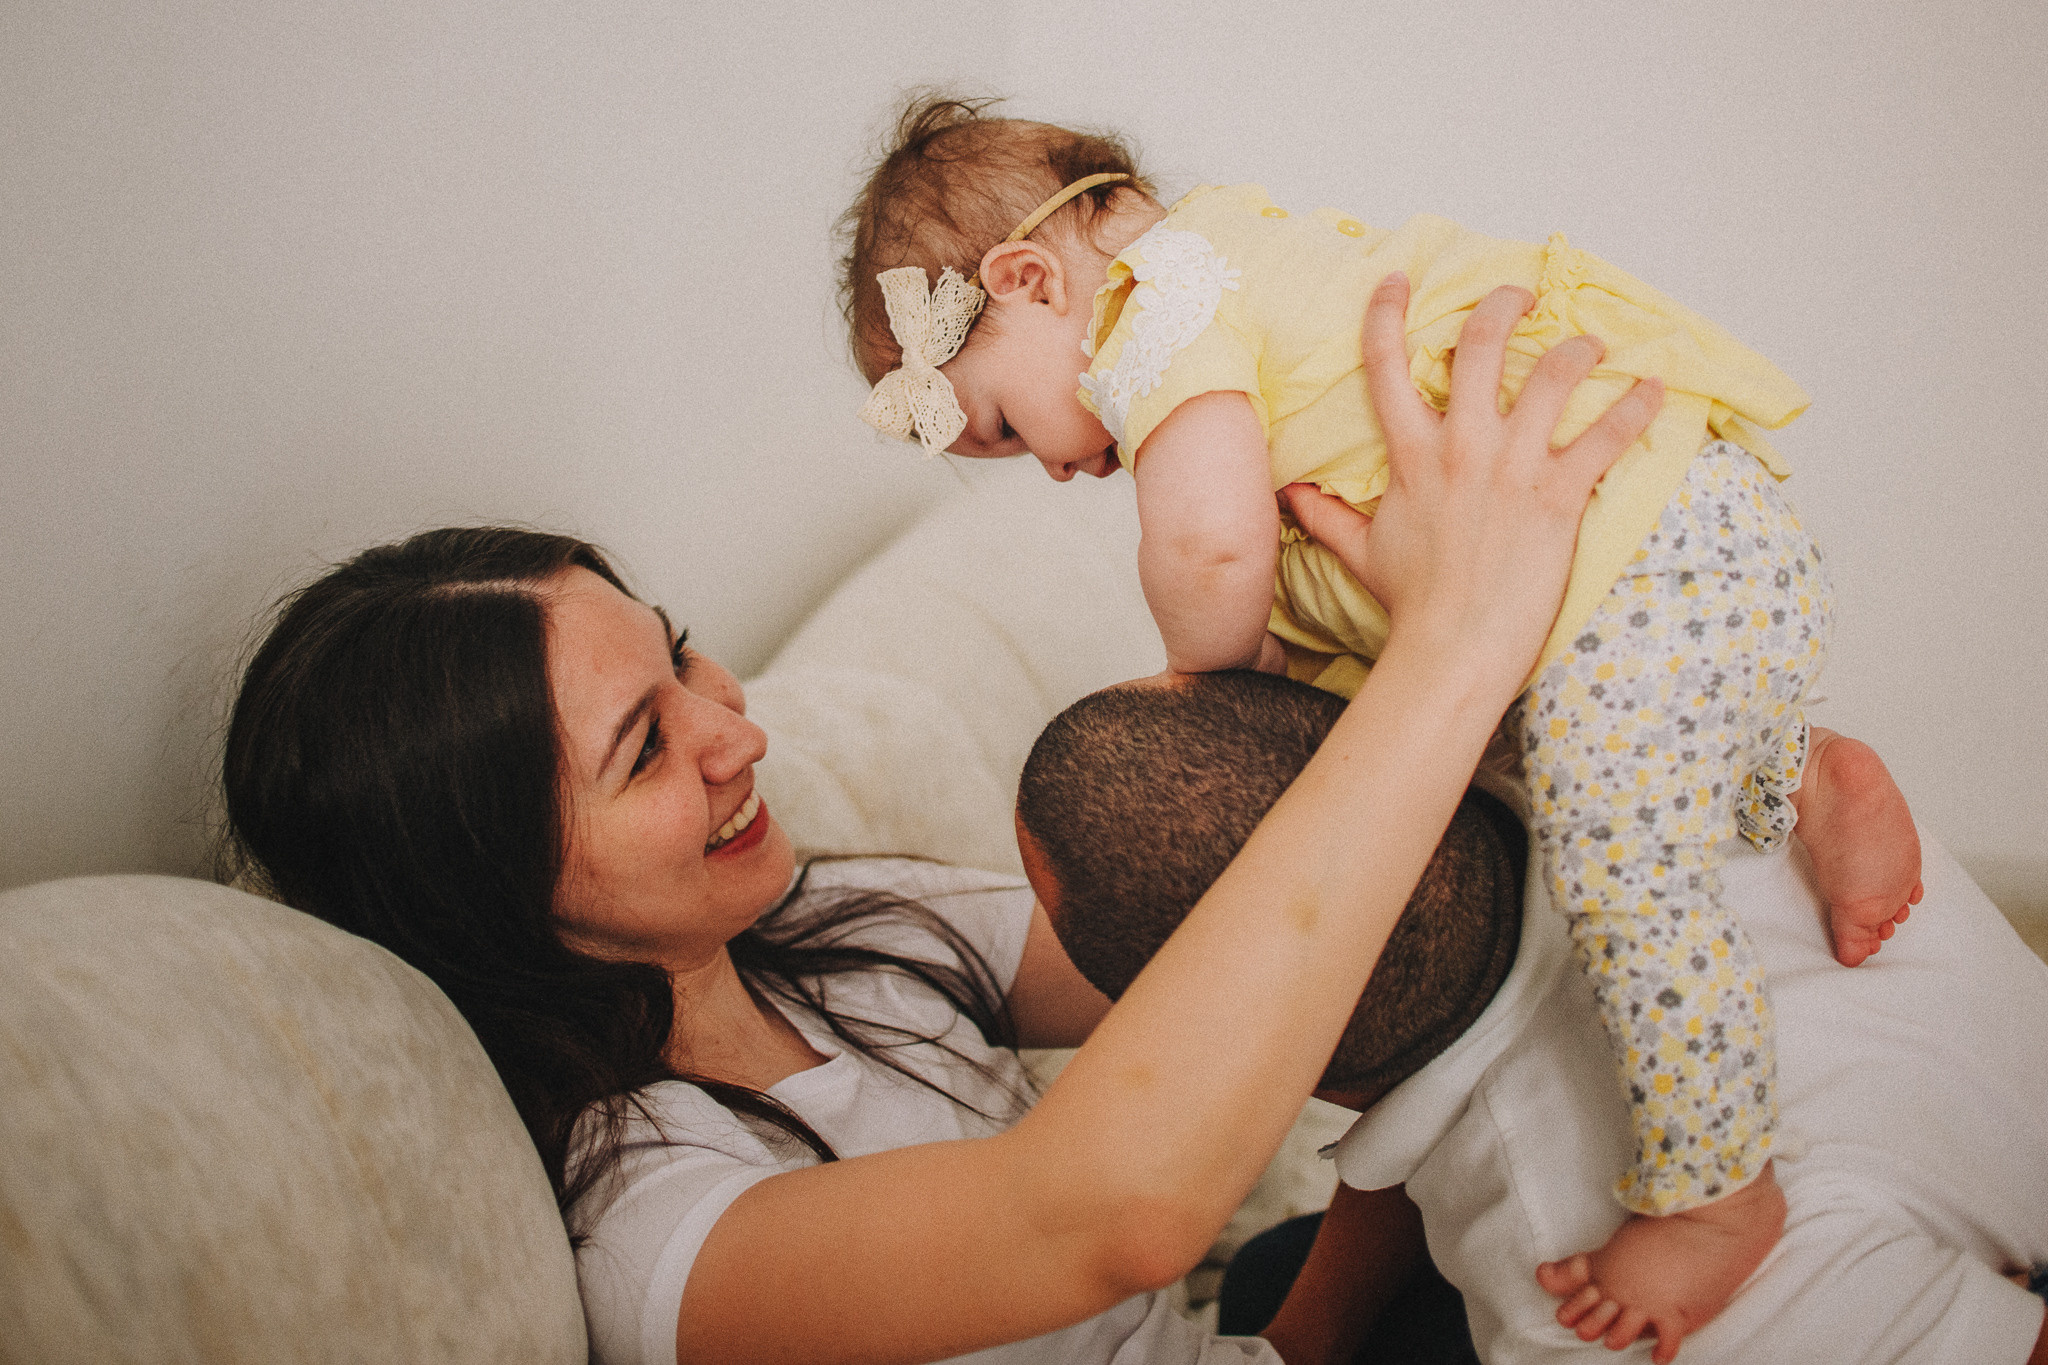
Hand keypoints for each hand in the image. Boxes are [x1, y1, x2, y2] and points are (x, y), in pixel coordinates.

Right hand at [1280, 273, 1663, 700]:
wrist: (1454, 647)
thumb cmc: (1412, 603)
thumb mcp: (1359, 552)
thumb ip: (1324, 517)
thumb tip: (1290, 496)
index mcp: (1413, 454)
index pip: (1387, 365)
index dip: (1387, 313)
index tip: (1397, 280)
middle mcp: (1463, 447)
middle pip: (1482, 345)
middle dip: (1504, 305)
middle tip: (1521, 294)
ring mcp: (1515, 467)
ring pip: (1552, 375)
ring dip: (1577, 348)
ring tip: (1591, 342)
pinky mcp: (1559, 495)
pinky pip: (1607, 436)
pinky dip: (1636, 407)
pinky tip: (1656, 389)